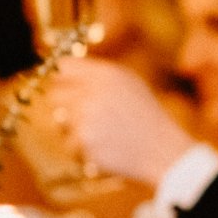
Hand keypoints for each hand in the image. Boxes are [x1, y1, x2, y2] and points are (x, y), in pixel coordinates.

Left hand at [45, 57, 196, 186]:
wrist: (162, 150)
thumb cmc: (146, 117)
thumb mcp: (130, 84)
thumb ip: (98, 74)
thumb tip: (61, 71)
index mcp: (107, 74)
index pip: (64, 66)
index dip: (62, 78)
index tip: (65, 87)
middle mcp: (94, 91)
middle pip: (55, 95)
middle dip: (67, 107)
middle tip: (86, 117)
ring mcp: (87, 116)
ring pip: (61, 123)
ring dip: (77, 131)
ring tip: (104, 135)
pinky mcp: (84, 140)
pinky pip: (69, 144)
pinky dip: (84, 149)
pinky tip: (106, 148)